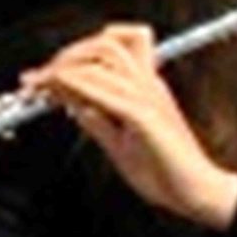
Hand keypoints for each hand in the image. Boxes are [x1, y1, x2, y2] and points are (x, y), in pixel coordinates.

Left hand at [22, 23, 236, 230]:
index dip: (72, 56)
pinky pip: (108, 90)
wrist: (196, 192)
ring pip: (106, 57)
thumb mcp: (120, 143)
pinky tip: (60, 94)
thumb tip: (74, 106)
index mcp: (145, 88)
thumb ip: (99, 122)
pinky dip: (80, 86)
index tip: (41, 76)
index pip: (111, 50)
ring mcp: (147, 97)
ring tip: (43, 83)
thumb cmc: (165, 172)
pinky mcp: (145, 116)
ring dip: (68, 65)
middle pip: (106, 43)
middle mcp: (148, 85)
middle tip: (40, 78)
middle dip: (68, 54)